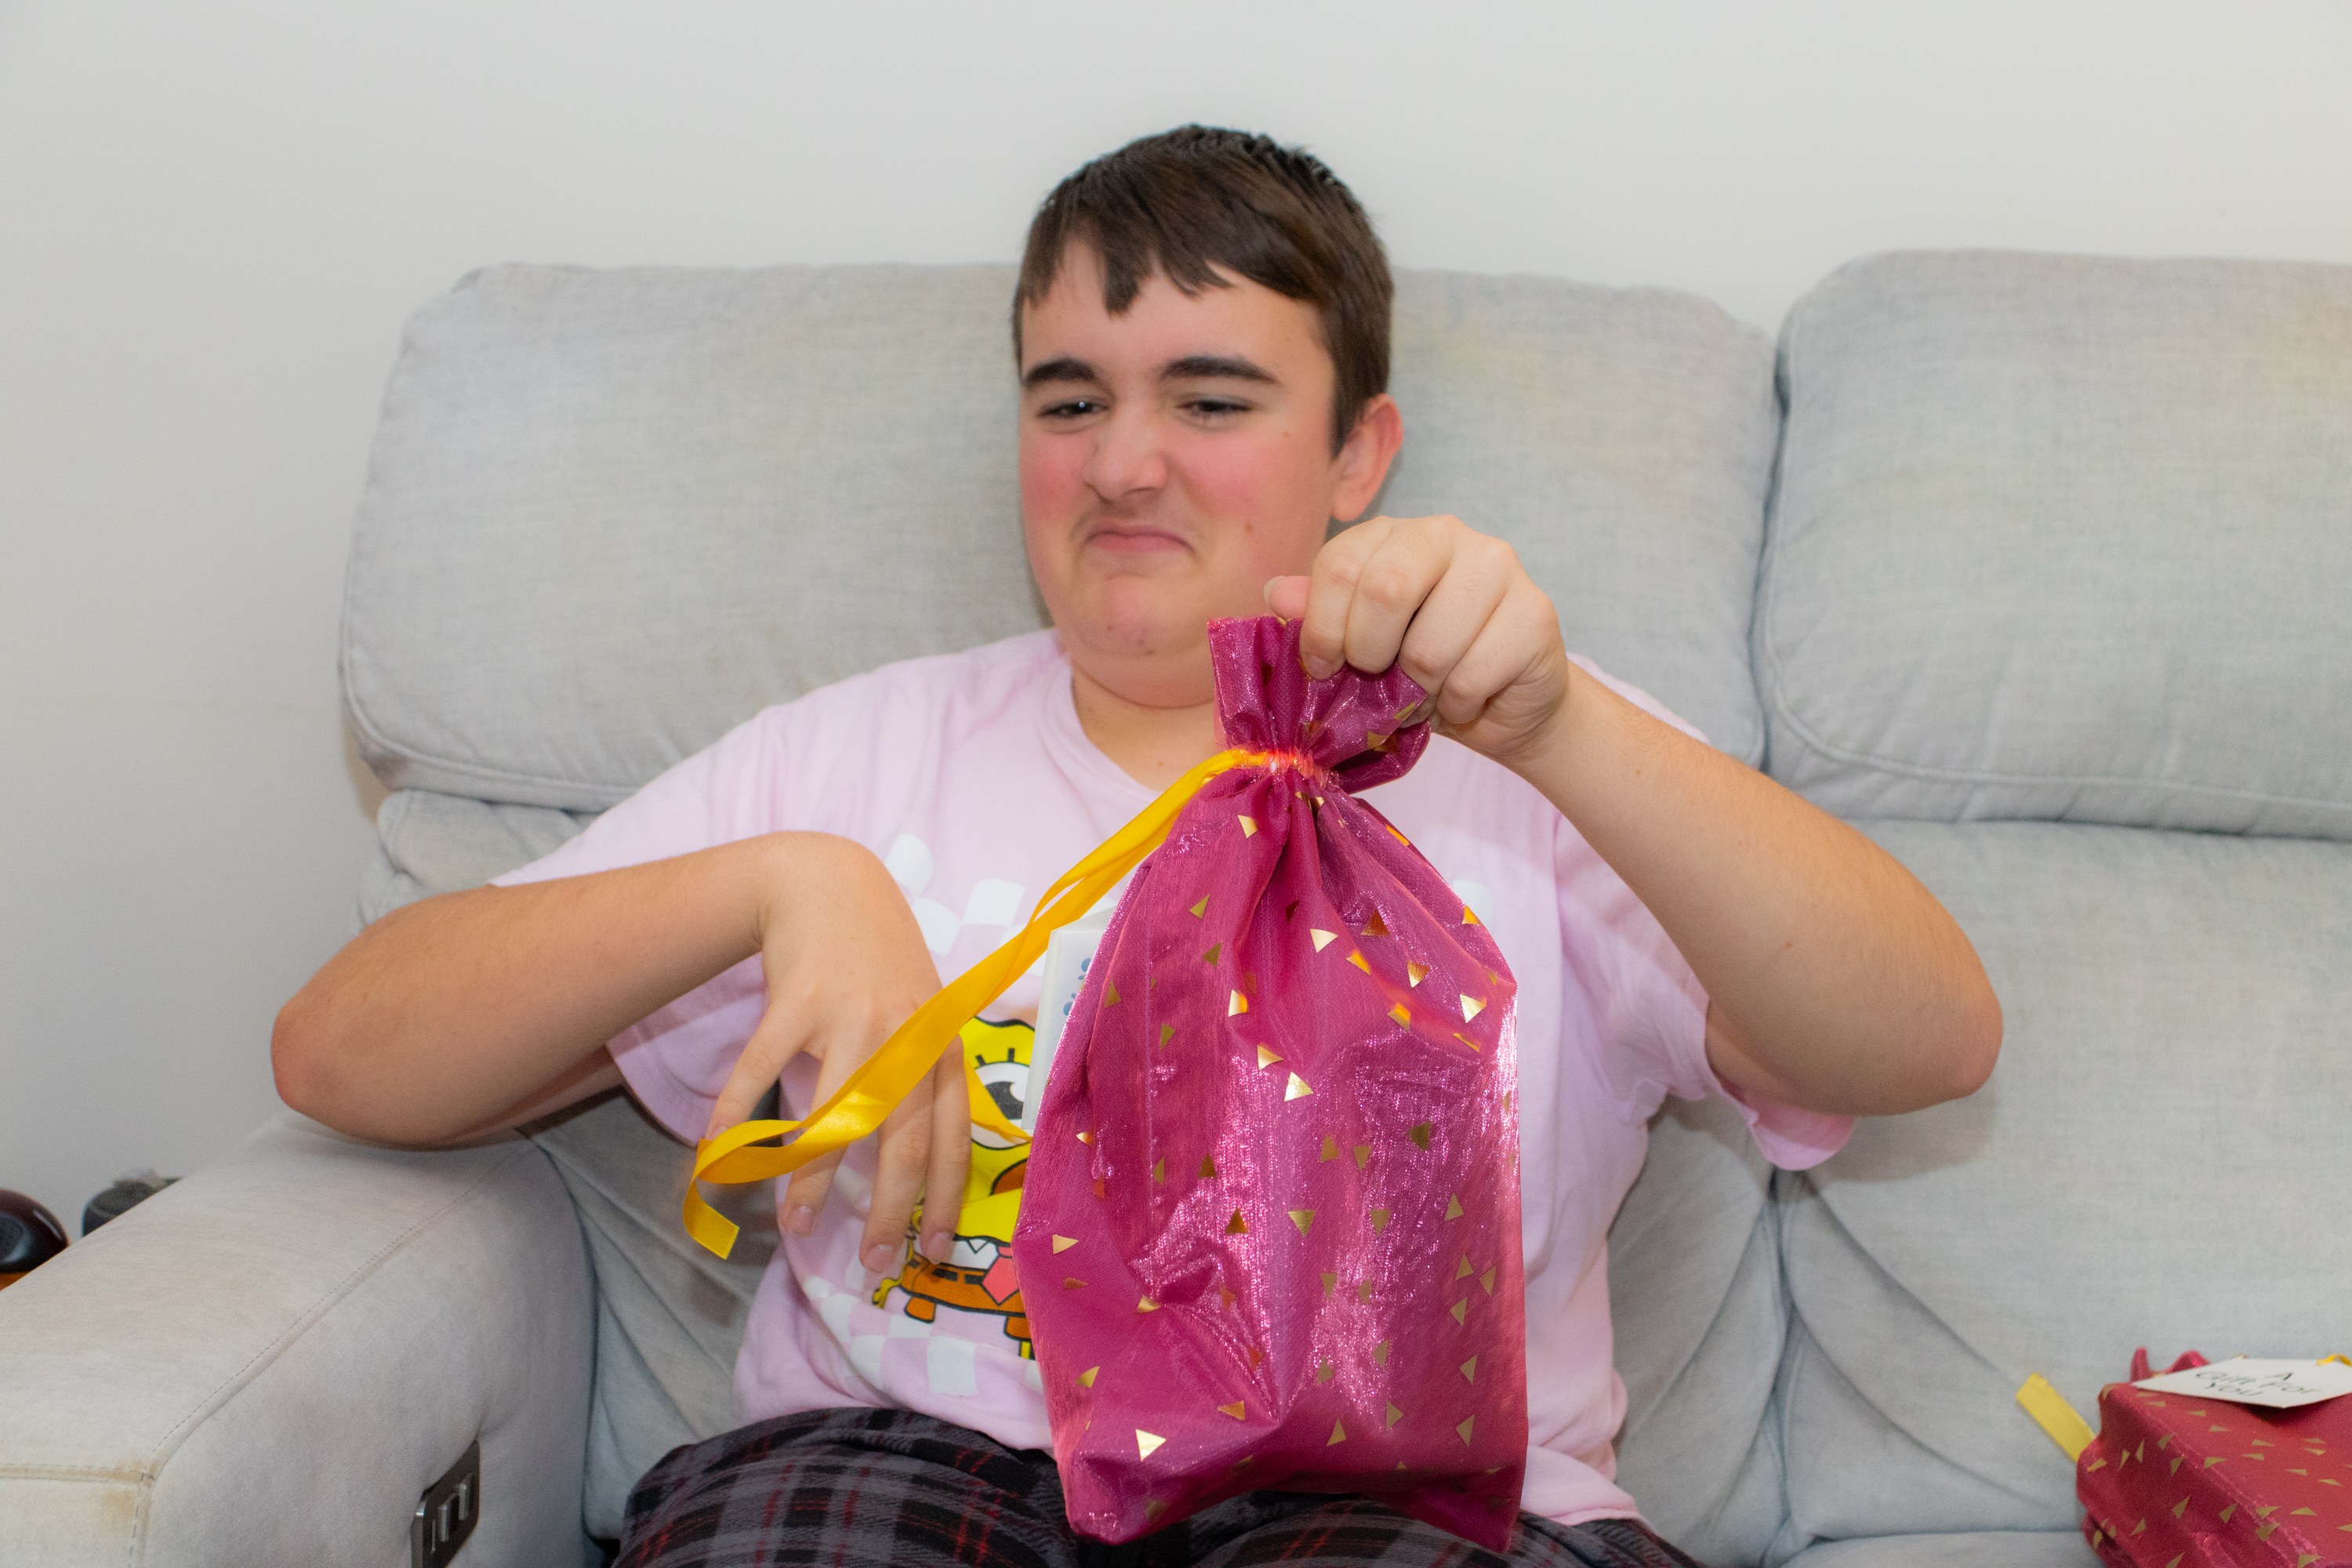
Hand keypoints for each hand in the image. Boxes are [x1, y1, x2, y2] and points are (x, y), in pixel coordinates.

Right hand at [704, 836, 968, 1274]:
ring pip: (835, 1114)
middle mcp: (905, 1033)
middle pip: (903, 1137)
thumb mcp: (925, 1013)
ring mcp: (852, 1016)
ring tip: (797, 1227)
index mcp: (942, 1043)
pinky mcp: (798, 999)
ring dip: (813, 1178)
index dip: (946, 1194)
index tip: (934, 1248)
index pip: (955, 1133)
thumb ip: (928, 1076)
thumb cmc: (881, 960)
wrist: (829, 882)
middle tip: (875, 1261)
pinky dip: (736, 1116)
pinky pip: (763, 1071)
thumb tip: (926, 1164)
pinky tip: (716, 1157)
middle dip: (890, 1207)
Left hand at [1267, 513, 1573, 769]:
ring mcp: (1498, 567)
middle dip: (1369, 655)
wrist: (1505, 703)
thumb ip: (1320, 615)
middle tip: (1378, 678)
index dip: (1321, 628)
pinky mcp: (1535, 613)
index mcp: (1395, 533)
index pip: (1339, 564)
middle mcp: (1448, 534)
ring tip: (1429, 689)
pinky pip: (1471, 677)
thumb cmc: (1423, 668)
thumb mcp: (1360, 643)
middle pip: (1384, 590)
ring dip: (1418, 691)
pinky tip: (1468, 695)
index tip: (1324, 666)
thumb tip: (1276, 594)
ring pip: (1429, 646)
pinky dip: (1458, 705)